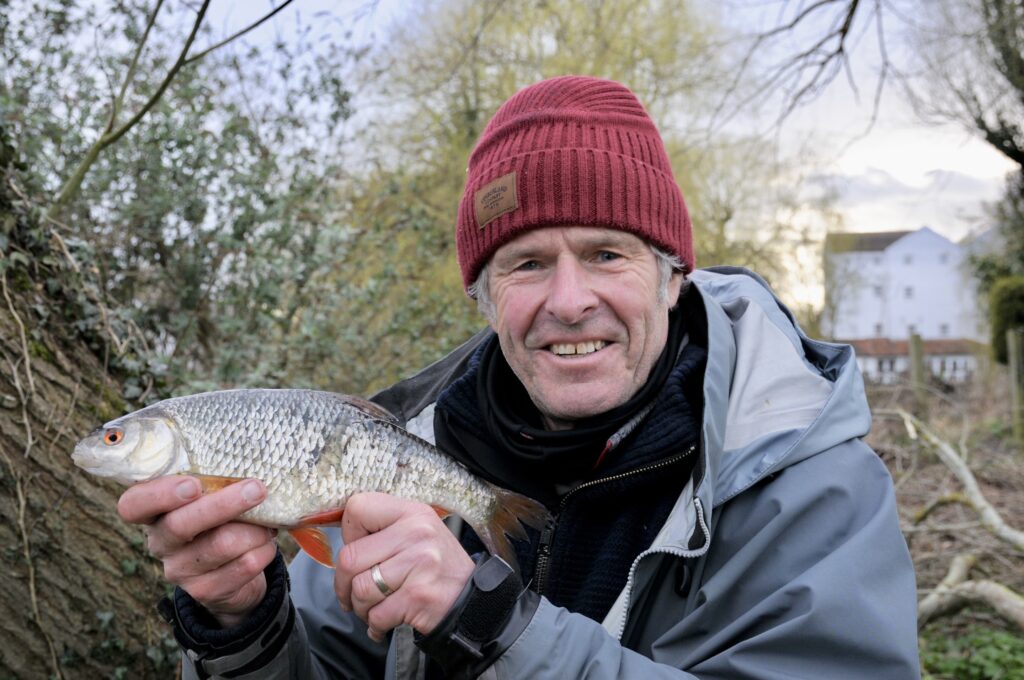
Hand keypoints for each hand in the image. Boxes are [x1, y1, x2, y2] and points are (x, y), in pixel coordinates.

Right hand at [117, 476, 276, 627]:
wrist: (234, 573)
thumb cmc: (221, 521)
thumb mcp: (211, 500)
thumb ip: (216, 484)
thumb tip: (248, 469)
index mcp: (155, 514)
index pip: (133, 505)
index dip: (159, 494)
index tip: (193, 484)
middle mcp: (160, 543)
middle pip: (181, 524)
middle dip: (224, 504)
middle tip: (257, 488)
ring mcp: (180, 571)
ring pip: (221, 545)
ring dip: (254, 530)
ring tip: (268, 524)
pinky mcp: (205, 591)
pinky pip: (243, 566)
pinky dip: (263, 550)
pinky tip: (266, 544)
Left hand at [335, 492, 474, 641]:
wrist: (472, 599)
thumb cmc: (436, 566)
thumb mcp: (417, 532)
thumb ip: (383, 529)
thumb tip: (342, 538)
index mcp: (412, 512)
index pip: (357, 508)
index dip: (349, 534)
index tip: (358, 550)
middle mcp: (417, 533)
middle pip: (350, 557)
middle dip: (343, 584)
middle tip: (352, 593)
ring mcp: (420, 564)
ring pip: (360, 589)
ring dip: (360, 607)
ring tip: (373, 608)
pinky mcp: (419, 596)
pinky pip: (376, 615)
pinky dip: (375, 625)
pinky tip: (383, 623)